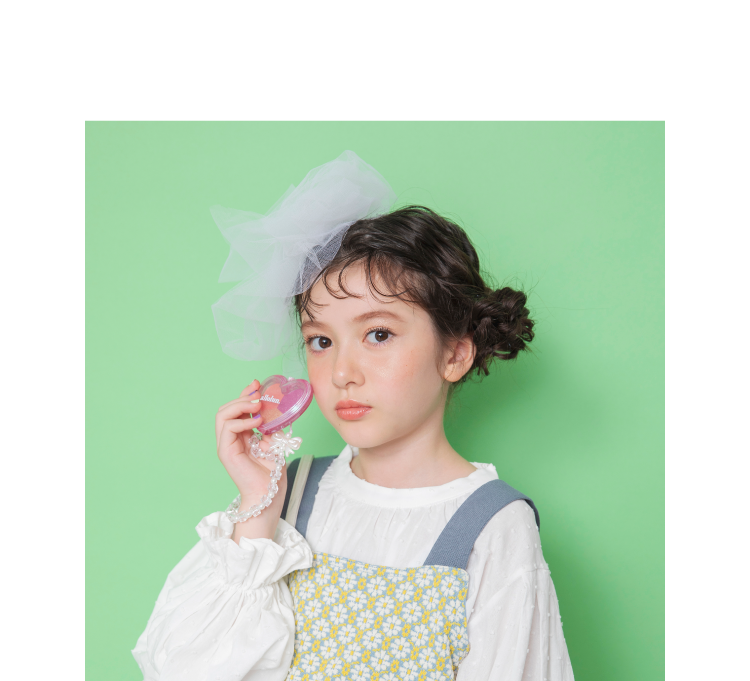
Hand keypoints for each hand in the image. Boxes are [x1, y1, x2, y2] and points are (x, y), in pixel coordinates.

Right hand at [215, 380, 287, 535]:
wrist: (269, 495)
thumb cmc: (272, 474)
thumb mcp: (275, 442)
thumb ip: (271, 427)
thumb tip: (275, 409)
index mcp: (241, 435)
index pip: (237, 409)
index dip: (245, 394)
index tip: (258, 383)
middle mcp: (230, 438)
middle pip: (226, 408)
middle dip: (242, 396)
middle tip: (259, 393)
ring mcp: (226, 445)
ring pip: (222, 415)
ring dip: (241, 405)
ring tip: (258, 405)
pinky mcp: (225, 452)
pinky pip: (227, 428)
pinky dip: (242, 420)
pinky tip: (257, 422)